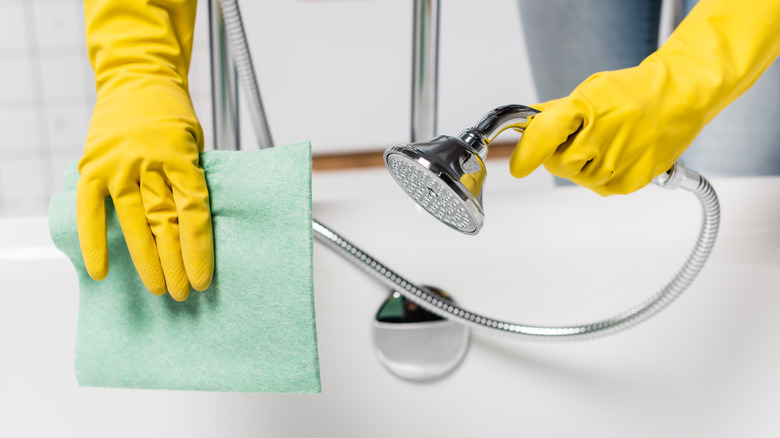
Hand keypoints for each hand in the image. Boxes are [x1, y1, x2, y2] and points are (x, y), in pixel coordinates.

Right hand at [79, 0, 210, 300]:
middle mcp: (150, 164)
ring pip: (133, 223)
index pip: (193, 214)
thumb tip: (196, 228)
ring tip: (158, 288)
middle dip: (176, 263)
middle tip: (183, 293)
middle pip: (166, 223)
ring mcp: (118, 166)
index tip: (202, 278)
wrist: (137, 78)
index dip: (198, 250)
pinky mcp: (93, 167)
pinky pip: (91, 210)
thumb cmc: (173, 114)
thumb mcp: (196, 145)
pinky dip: (94, 241)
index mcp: (182, 159)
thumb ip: (192, 181)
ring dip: (146, 260)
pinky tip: (100, 271)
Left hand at [510, 62, 697, 195]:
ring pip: (577, 178)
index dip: (527, 153)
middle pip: (557, 164)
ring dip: (583, 165)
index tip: (518, 167)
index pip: (542, 136)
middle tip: (581, 137)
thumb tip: (526, 125)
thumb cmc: (635, 91)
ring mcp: (615, 163)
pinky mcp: (628, 182)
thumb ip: (555, 112)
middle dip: (560, 154)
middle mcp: (599, 138)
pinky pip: (599, 187)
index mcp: (584, 108)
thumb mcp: (590, 91)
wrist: (681, 97)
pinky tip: (618, 154)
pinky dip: (602, 174)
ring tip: (606, 142)